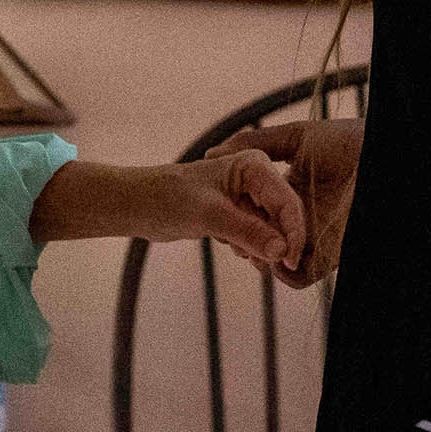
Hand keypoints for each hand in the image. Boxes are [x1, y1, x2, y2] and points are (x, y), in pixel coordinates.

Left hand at [128, 152, 311, 273]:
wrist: (136, 205)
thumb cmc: (167, 199)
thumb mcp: (210, 216)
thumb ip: (248, 232)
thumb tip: (282, 252)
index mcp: (254, 165)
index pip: (287, 201)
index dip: (294, 233)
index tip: (290, 263)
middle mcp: (256, 177)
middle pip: (284, 215)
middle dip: (279, 242)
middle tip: (267, 266)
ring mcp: (247, 196)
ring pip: (272, 228)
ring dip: (264, 247)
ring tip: (245, 255)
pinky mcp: (237, 212)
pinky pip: (257, 234)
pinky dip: (252, 247)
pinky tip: (240, 252)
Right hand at [210, 118, 362, 287]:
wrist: (382, 157)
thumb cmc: (349, 142)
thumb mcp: (297, 138)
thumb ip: (257, 143)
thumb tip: (212, 153)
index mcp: (292, 193)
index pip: (255, 214)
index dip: (237, 218)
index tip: (222, 213)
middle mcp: (302, 220)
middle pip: (264, 241)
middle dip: (245, 244)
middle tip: (233, 238)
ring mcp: (316, 239)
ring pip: (279, 263)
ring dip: (262, 261)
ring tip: (253, 249)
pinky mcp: (331, 256)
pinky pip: (301, 276)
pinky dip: (284, 274)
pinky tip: (276, 258)